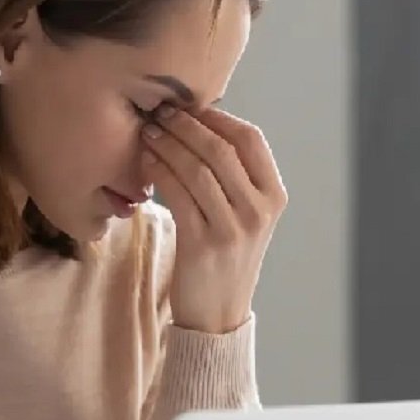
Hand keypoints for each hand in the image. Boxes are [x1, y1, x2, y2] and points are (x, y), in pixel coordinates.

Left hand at [139, 104, 287, 334]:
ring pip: (197, 169)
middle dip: (186, 124)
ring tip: (148, 132)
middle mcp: (259, 210)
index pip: (250, 140)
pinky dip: (159, 172)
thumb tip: (200, 126)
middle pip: (220, 149)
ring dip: (168, 144)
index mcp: (274, 196)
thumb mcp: (242, 216)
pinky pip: (177, 194)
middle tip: (160, 112)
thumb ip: (232, 178)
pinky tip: (146, 162)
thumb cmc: (223, 258)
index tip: (188, 105)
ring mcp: (233, 227)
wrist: (217, 314)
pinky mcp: (203, 243)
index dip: (217, 117)